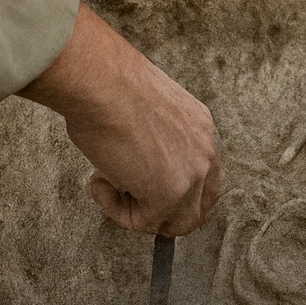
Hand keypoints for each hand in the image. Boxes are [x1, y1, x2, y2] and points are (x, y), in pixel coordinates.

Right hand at [19, 4, 221, 234]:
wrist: (101, 82)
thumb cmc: (109, 87)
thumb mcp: (147, 112)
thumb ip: (154, 140)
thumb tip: (135, 163)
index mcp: (201, 127)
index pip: (204, 177)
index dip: (176, 192)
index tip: (144, 189)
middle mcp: (205, 151)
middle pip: (198, 207)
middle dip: (161, 213)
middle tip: (127, 201)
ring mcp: (191, 175)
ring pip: (175, 222)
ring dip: (138, 213)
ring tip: (108, 184)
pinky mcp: (168, 195)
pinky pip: (143, 222)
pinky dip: (115, 209)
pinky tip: (100, 180)